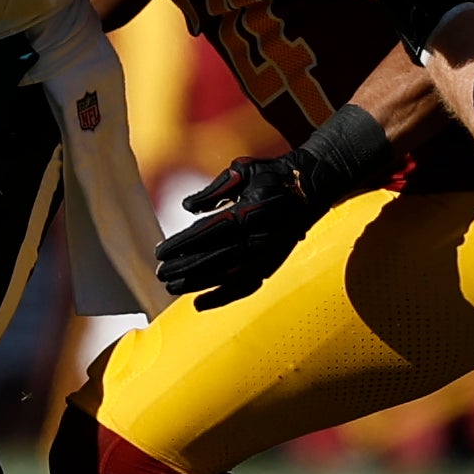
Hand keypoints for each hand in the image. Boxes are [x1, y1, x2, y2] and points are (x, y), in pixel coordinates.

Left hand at [156, 153, 326, 308]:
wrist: (312, 186)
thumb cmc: (273, 175)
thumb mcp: (243, 170)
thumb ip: (214, 190)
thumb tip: (187, 207)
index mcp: (251, 211)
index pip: (210, 232)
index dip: (184, 244)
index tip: (161, 251)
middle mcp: (261, 237)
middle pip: (216, 258)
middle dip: (185, 268)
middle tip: (161, 275)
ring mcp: (268, 254)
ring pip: (228, 276)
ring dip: (198, 284)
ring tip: (173, 288)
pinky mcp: (272, 263)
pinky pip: (245, 286)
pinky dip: (223, 296)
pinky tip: (200, 303)